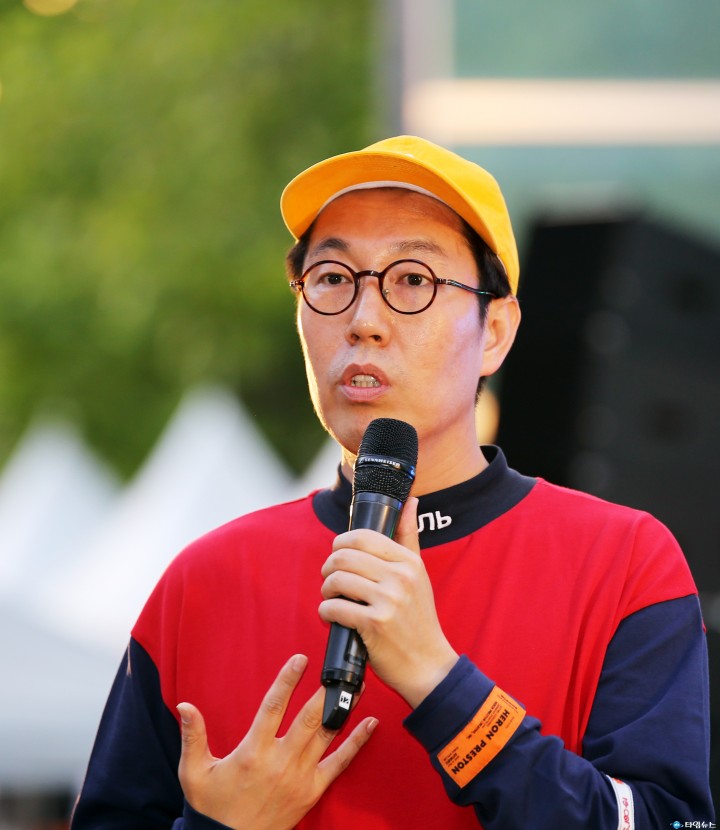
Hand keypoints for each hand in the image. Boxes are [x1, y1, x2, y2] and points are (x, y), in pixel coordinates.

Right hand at [177, 654, 376, 829]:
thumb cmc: (212, 807)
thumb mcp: (194, 773)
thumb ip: (193, 736)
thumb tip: (185, 706)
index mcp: (253, 751)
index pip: (273, 706)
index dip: (287, 680)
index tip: (300, 659)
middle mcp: (280, 761)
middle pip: (308, 717)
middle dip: (324, 690)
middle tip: (338, 668)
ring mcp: (299, 776)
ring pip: (326, 735)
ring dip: (343, 709)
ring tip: (357, 686)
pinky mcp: (312, 790)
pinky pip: (340, 763)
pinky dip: (357, 742)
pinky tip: (369, 724)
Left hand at [319, 497, 458, 707]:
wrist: (428, 666)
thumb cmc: (419, 620)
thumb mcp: (419, 575)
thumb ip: (410, 537)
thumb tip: (411, 501)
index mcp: (409, 562)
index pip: (362, 536)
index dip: (341, 544)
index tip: (340, 558)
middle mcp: (400, 577)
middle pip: (344, 555)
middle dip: (329, 567)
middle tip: (331, 580)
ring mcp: (388, 600)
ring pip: (336, 579)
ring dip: (326, 590)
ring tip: (332, 598)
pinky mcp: (374, 624)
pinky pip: (334, 607)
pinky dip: (326, 612)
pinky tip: (332, 617)